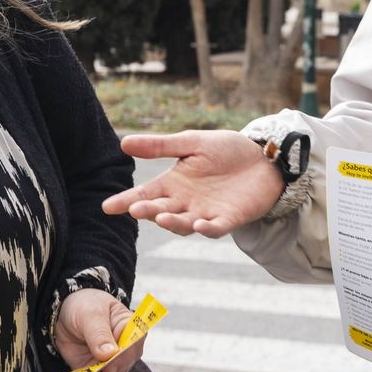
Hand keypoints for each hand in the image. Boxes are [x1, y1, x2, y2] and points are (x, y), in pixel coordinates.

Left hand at [54, 289, 141, 371]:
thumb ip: (99, 333)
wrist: (66, 314)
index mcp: (130, 328)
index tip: (110, 361)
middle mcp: (125, 349)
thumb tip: (110, 354)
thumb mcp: (90, 314)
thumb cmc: (85, 306)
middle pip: (122, 366)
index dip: (124, 355)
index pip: (134, 344)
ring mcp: (111, 363)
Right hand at [101, 131, 283, 237]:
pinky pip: (215, 228)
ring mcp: (206, 212)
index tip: (107, 207)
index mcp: (173, 183)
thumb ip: (160, 146)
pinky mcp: (229, 218)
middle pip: (161, 210)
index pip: (145, 194)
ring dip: (173, 222)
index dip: (126, 201)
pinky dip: (207, 228)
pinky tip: (199, 224)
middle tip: (135, 209)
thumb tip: (123, 143)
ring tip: (161, 217)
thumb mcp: (191, 142)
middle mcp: (186, 202)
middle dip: (148, 211)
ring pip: (184, 223)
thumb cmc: (226, 150)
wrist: (264, 157)